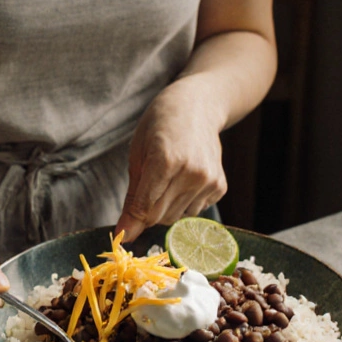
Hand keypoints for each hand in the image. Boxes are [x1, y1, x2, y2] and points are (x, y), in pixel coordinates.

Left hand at [115, 80, 228, 241]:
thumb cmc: (159, 127)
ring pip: (177, 218)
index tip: (122, 233)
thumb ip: (132, 197)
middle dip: (147, 212)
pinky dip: (185, 202)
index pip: (145, 207)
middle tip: (146, 190)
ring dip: (166, 207)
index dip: (131, 221)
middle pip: (160, 217)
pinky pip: (194, 211)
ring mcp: (208, 180)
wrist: (197, 107)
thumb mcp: (137, 154)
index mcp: (166, 160)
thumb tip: (124, 233)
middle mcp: (191, 172)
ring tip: (168, 179)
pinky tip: (185, 179)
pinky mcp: (219, 186)